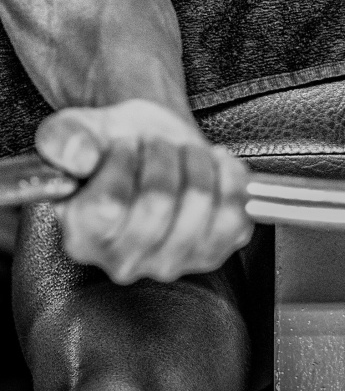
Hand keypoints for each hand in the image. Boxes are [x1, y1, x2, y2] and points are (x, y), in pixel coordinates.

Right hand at [35, 99, 252, 283]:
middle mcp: (124, 261)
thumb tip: (79, 156)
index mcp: (82, 235)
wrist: (152, 144)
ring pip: (200, 202)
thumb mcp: (77, 129)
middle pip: (159, 201)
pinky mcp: (213, 251)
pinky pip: (235, 211)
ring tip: (181, 155)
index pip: (111, 203)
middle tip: (155, 145)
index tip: (125, 145)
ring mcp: (171, 261)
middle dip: (162, 153)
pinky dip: (228, 175)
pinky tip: (211, 166)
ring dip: (195, 160)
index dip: (124, 161)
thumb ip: (64, 138)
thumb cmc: (114, 144)